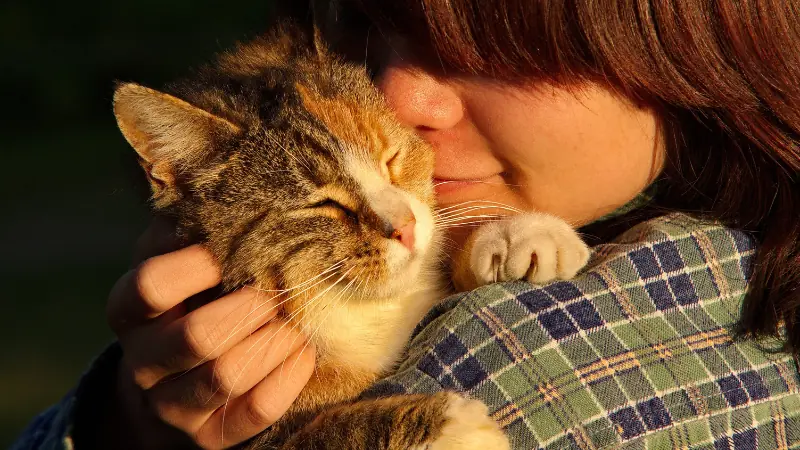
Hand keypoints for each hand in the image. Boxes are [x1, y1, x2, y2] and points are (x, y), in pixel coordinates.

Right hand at [105, 218, 315, 448]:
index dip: (196, 266)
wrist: (168, 383)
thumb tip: (227, 170)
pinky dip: (289, 376)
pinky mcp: (210, 436)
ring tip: (297, 317)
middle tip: (278, 289)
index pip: (150, 286)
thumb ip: (190, 228)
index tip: (232, 251)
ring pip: (227, 376)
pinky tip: (304, 350)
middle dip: (250, 308)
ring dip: (274, 340)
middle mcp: (144, 361)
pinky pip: (257, 410)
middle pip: (196, 336)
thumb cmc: (184, 302)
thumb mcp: (174, 262)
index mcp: (129, 310)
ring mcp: (173, 405)